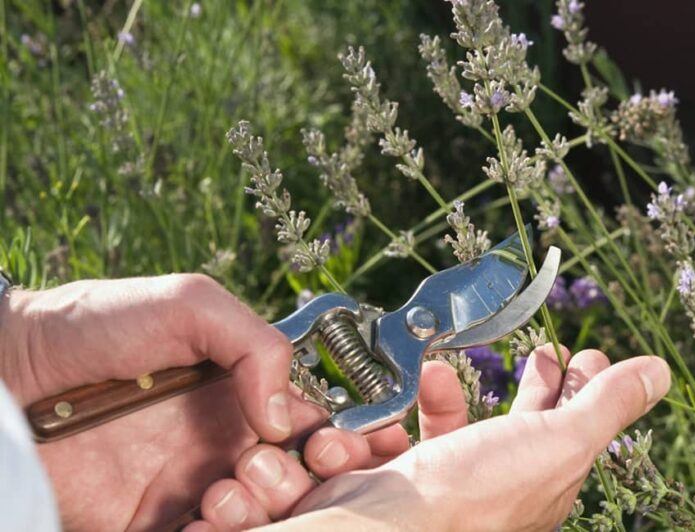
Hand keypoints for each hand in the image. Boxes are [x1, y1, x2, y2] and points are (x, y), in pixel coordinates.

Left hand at [0, 274, 330, 529]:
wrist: (10, 367)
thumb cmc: (96, 323)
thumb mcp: (189, 304)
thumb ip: (256, 344)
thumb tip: (282, 417)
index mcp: (246, 398)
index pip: (316, 429)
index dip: (341, 442)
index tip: (335, 443)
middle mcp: (226, 447)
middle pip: (297, 484)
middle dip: (297, 481)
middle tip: (253, 461)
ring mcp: (188, 489)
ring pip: (259, 521)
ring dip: (258, 514)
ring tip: (217, 491)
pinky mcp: (148, 523)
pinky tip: (197, 523)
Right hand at [185, 345, 670, 530]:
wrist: (385, 527)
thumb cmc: (476, 497)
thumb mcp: (559, 441)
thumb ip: (606, 405)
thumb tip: (660, 371)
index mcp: (544, 484)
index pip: (576, 431)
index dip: (585, 390)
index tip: (588, 354)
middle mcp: (499, 489)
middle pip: (527, 430)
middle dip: (538, 386)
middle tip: (549, 350)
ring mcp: (448, 485)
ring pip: (463, 429)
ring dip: (457, 392)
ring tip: (449, 366)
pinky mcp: (400, 479)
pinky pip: (410, 433)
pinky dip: (408, 407)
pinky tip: (417, 385)